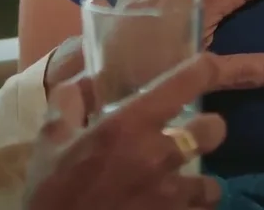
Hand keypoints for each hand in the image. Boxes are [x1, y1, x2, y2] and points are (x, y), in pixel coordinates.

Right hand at [25, 52, 263, 209]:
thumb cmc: (52, 192)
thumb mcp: (49, 142)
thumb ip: (67, 106)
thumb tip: (81, 83)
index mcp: (127, 126)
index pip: (181, 84)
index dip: (203, 70)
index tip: (206, 67)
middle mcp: (157, 156)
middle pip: (213, 131)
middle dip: (208, 129)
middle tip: (194, 135)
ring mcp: (169, 195)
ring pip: (212, 183)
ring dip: (201, 183)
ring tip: (187, 184)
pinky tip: (177, 209)